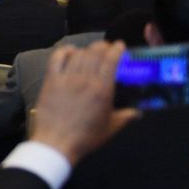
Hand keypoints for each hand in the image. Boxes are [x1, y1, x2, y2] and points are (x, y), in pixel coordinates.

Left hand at [31, 42, 134, 164]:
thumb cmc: (86, 136)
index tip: (120, 46)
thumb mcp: (111, 127)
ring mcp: (66, 78)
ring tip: (91, 51)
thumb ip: (126, 117)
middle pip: (94, 52)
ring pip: (78, 54)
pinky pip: (56, 58)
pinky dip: (64, 51)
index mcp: (102, 89)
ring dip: (86, 49)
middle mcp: (85, 79)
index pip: (111, 60)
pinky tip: (70, 51)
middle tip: (107, 48)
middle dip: (103, 46)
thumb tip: (138, 113)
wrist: (56, 142)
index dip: (116, 49)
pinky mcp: (50, 80)